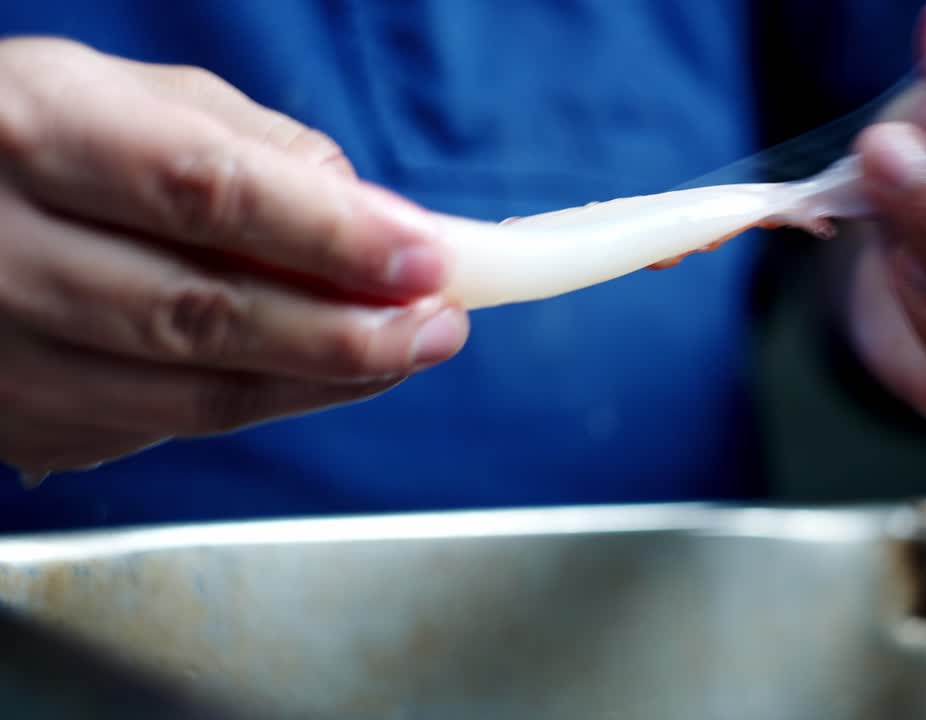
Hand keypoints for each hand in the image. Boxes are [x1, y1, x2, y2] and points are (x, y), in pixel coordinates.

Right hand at [0, 38, 467, 478]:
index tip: (427, 260)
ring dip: (319, 381)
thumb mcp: (127, 98)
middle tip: (439, 327)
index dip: (332, 236)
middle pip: (204, 315)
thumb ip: (253, 151)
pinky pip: (158, 430)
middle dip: (346, 333)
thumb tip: (375, 218)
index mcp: (36, 134)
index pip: (209, 194)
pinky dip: (253, 403)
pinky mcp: (11, 421)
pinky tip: (309, 374)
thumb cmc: (31, 138)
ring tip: (403, 352)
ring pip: (191, 396)